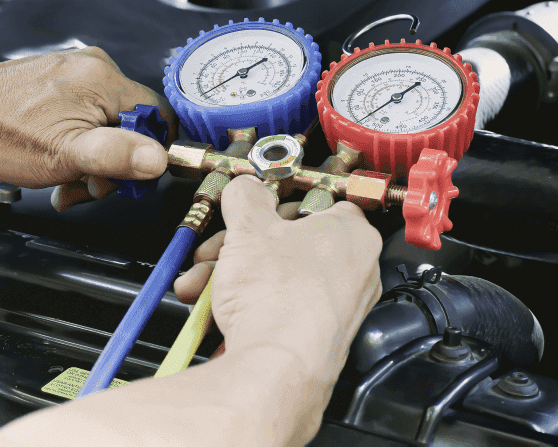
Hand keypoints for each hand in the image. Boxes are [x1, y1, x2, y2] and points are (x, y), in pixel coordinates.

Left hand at [0, 47, 174, 208]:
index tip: (128, 174)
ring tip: (65, 176)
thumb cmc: (1, 132)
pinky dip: (78, 139)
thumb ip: (116, 155)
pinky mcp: (59, 78)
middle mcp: (95, 66)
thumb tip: (158, 159)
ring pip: (108, 120)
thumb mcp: (66, 155)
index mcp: (105, 79)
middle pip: (132, 121)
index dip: (150, 151)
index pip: (159, 115)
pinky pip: (87, 112)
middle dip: (114, 160)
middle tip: (87, 184)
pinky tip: (58, 156)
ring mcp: (75, 70)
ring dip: (94, 155)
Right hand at [174, 175, 381, 420]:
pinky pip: (277, 310)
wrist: (274, 369)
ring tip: (202, 284)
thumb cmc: (280, 299)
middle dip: (241, 246)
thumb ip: (246, 197)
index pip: (321, 202)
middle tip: (217, 249)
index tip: (255, 205)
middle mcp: (355, 271)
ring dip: (233, 277)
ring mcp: (337, 308)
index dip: (281, 200)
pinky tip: (214, 310)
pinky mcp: (315, 338)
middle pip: (290, 243)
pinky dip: (246, 306)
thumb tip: (245, 188)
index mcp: (352, 234)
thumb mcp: (250, 228)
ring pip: (278, 278)